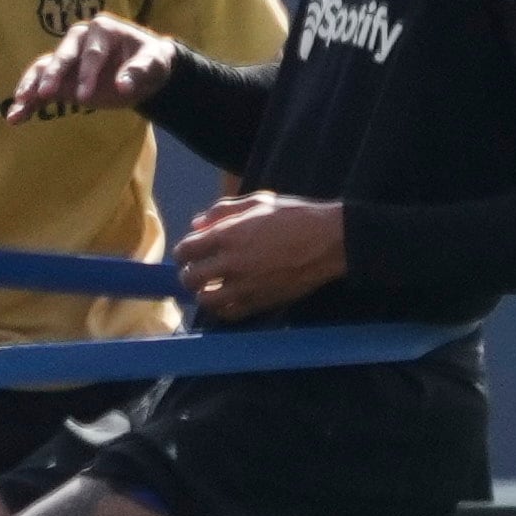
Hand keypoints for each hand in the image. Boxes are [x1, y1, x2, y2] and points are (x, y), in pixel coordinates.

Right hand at [7, 15, 175, 123]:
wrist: (143, 70)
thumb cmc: (150, 61)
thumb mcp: (154, 64)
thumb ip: (140, 71)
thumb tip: (123, 85)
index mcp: (103, 30)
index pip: (92, 53)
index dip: (87, 74)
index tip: (84, 97)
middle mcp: (79, 39)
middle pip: (62, 56)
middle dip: (54, 75)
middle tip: (46, 94)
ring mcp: (66, 57)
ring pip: (43, 68)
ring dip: (31, 86)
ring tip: (20, 103)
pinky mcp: (58, 77)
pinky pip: (38, 85)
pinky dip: (27, 101)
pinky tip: (16, 117)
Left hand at [173, 192, 345, 321]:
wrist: (332, 240)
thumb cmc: (296, 216)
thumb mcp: (259, 202)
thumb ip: (223, 210)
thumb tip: (196, 224)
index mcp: (228, 235)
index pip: (186, 250)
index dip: (183, 252)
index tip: (189, 253)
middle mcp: (233, 262)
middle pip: (190, 277)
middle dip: (188, 274)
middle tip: (196, 271)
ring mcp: (247, 285)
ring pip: (206, 300)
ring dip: (203, 293)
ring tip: (210, 287)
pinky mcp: (263, 301)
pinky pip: (230, 314)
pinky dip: (223, 309)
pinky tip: (227, 300)